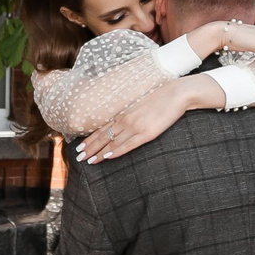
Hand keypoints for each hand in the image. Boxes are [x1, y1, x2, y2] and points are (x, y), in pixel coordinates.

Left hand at [79, 77, 219, 163]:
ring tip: (88, 161)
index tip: (80, 147)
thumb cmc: (161, 98)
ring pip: (112, 142)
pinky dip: (116, 151)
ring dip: (99, 153)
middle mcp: (126, 120)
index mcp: (124, 113)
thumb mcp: (140, 104)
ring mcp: (136, 127)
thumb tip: (122, 122)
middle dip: (90, 148)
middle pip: (103, 136)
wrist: (176, 94)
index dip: (90, 139)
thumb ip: (130, 114)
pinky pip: (128, 145)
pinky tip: (108, 157)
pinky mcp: (147, 133)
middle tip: (78, 157)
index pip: (102, 129)